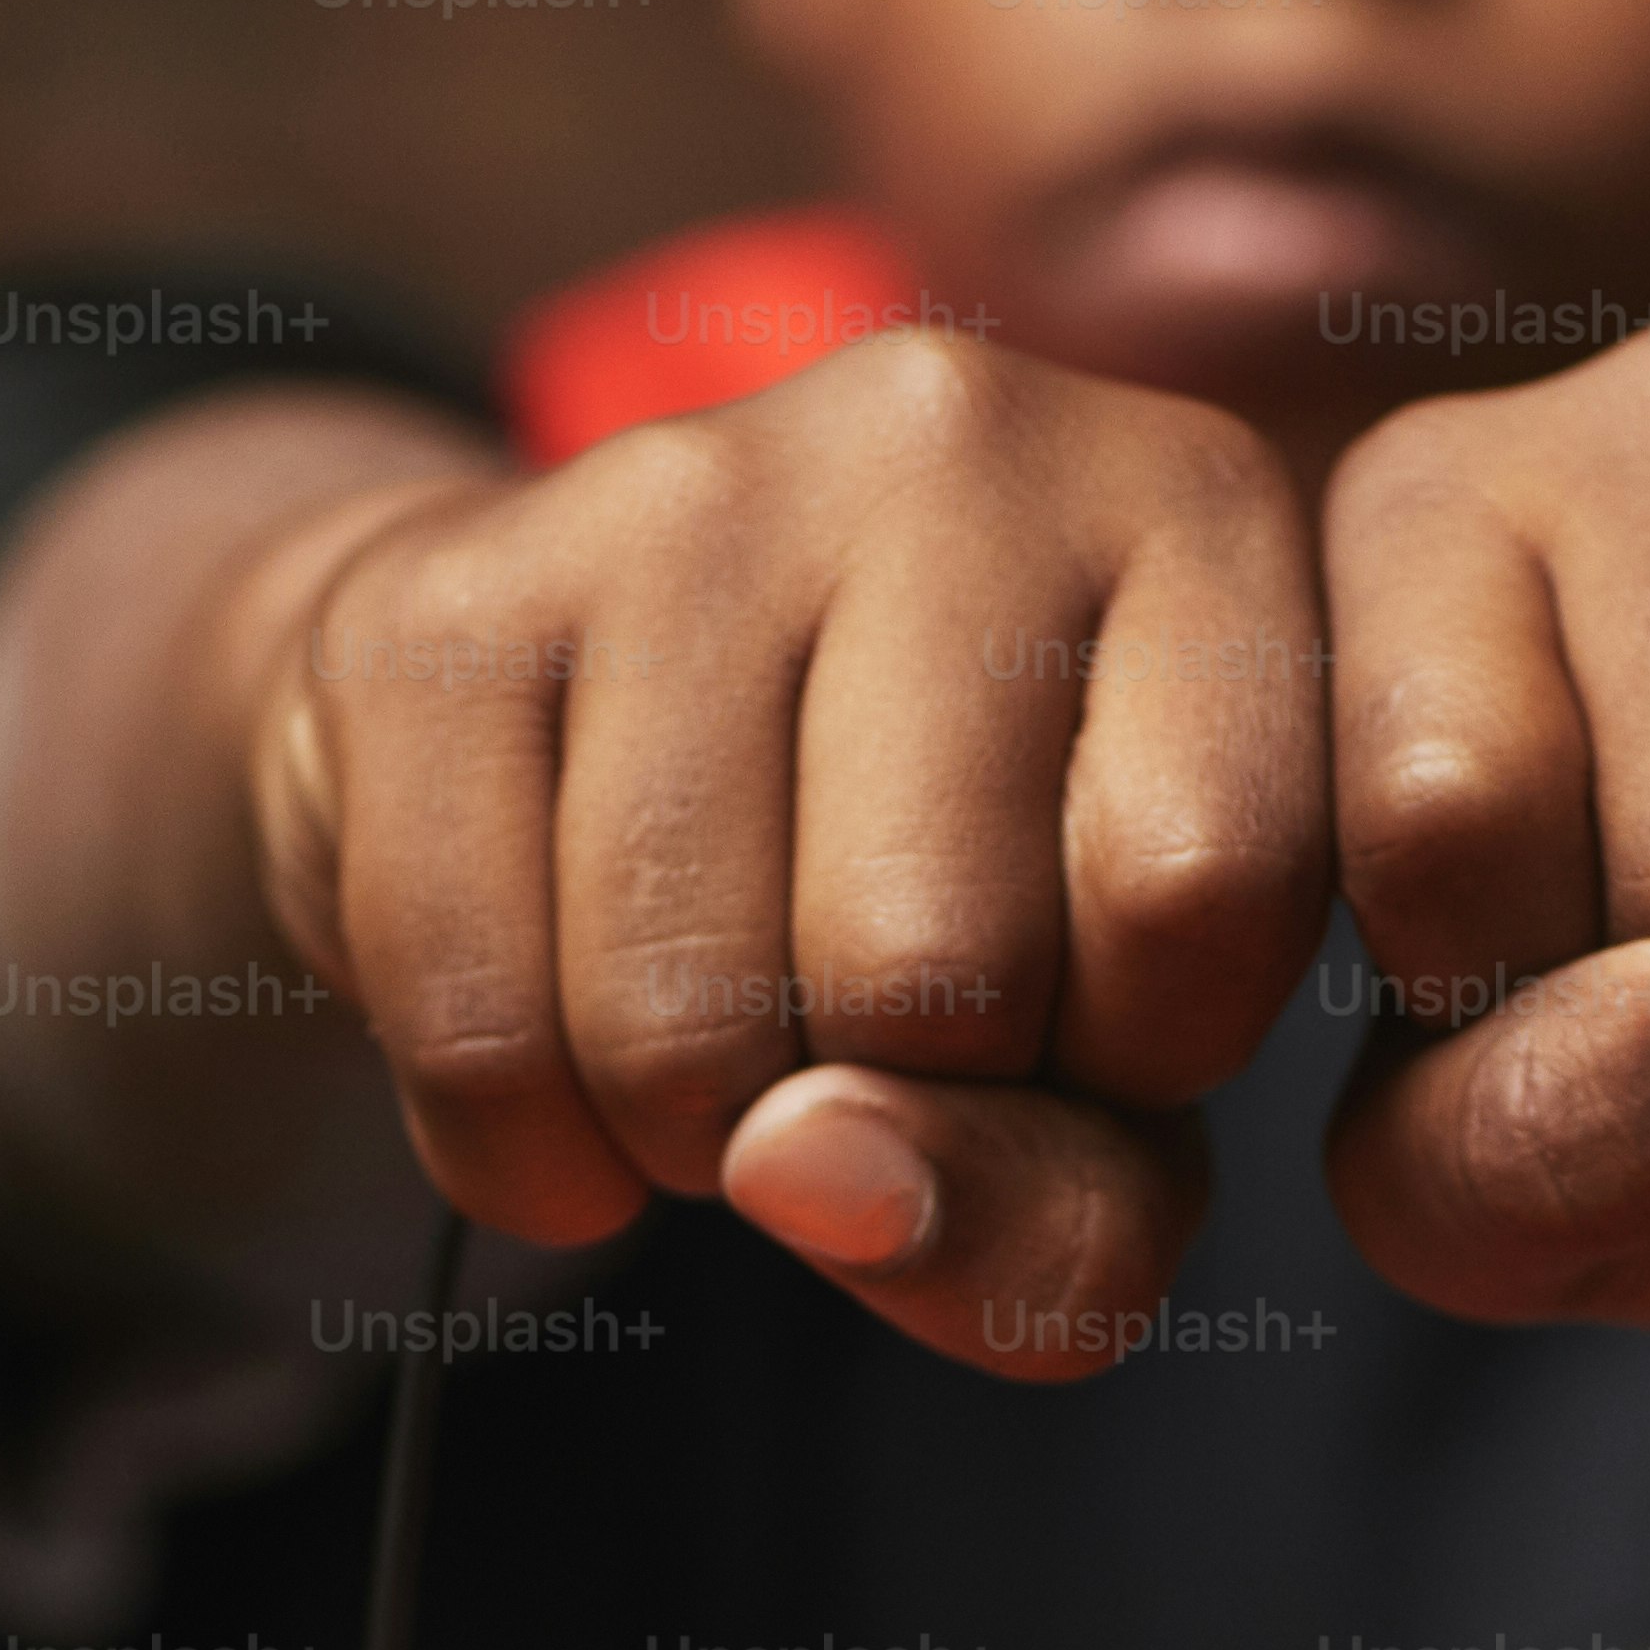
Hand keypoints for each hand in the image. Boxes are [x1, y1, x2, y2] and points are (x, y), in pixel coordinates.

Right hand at [246, 326, 1333, 1370]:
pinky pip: (481, 1024)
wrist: (561, 730)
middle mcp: (956, 433)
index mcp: (1197, 511)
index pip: (1203, 894)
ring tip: (719, 1048)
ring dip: (692, 1145)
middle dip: (887, 1109)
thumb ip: (1064, 1216)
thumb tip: (808, 1167)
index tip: (1079, 1010)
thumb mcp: (1100, 1093)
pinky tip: (564, 1084)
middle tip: (861, 1034)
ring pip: (690, 1022)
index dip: (1125, 1060)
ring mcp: (681, 490)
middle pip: (935, 966)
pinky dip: (521, 1147)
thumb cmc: (929, 919)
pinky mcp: (446, 602)